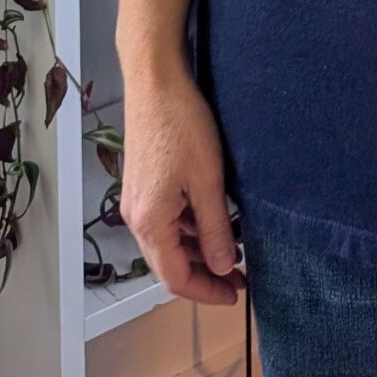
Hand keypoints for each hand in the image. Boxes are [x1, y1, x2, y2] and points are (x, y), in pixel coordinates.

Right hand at [118, 71, 241, 305]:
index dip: (206, 292)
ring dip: (198, 252)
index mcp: (150, 223)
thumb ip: (215, 229)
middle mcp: (136, 218)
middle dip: (204, 275)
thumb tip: (223, 267)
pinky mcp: (143, 185)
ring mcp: (137, 201)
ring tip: (233, 251)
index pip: (176, 278)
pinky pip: (166, 221)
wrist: (156, 83)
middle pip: (169, 265)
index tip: (236, 294)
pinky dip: (189, 230)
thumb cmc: (182, 127)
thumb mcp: (208, 181)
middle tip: (239, 277)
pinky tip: (214, 221)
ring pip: (168, 243)